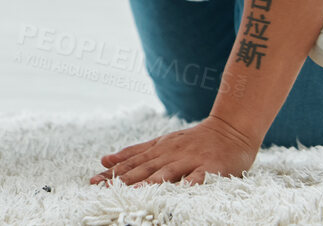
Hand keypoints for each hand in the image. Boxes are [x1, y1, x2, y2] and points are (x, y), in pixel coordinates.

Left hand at [91, 115, 258, 185]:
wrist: (229, 130)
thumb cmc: (192, 141)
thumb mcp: (160, 143)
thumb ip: (134, 152)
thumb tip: (105, 160)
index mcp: (158, 150)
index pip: (131, 163)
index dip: (112, 173)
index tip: (94, 181)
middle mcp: (170, 154)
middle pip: (144, 168)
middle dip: (123, 179)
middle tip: (104, 188)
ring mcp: (190, 160)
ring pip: (168, 172)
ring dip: (152, 181)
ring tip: (136, 191)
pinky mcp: (210, 167)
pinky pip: (200, 176)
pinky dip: (192, 182)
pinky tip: (184, 190)